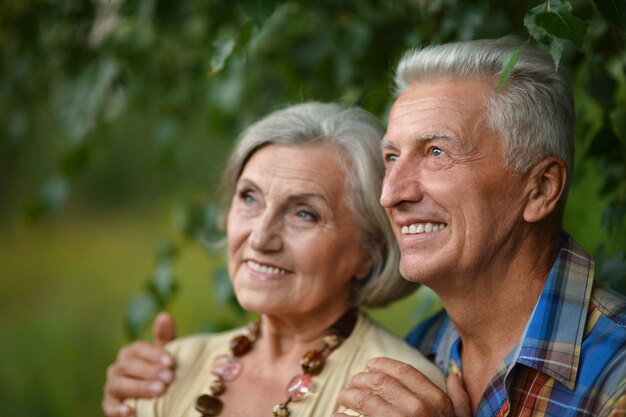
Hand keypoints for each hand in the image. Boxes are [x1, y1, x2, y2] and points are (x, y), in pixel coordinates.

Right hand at [102, 312, 176, 416]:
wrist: (150, 399)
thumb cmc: (159, 372)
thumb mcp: (164, 355)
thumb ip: (165, 337)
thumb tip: (165, 315)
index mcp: (131, 353)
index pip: (138, 349)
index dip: (154, 354)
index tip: (171, 361)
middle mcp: (118, 367)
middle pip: (129, 365)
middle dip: (150, 371)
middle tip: (169, 378)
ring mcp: (111, 386)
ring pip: (120, 384)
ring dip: (139, 387)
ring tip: (159, 391)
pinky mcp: (109, 404)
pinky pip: (109, 406)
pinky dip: (117, 409)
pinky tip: (130, 411)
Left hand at [335, 357, 470, 416]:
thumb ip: (459, 398)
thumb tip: (454, 375)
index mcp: (436, 401)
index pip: (405, 372)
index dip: (384, 364)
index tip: (370, 364)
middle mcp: (417, 409)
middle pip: (380, 382)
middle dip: (361, 379)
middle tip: (352, 381)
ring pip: (365, 399)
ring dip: (349, 395)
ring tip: (343, 396)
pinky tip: (337, 416)